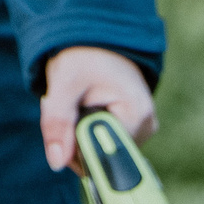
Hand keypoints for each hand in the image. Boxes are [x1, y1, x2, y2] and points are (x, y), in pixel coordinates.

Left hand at [39, 45, 155, 171]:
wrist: (97, 40)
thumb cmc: (84, 55)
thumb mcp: (64, 84)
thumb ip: (58, 123)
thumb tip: (57, 163)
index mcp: (137, 115)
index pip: (102, 154)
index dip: (75, 145)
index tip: (67, 115)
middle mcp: (146, 127)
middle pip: (101, 156)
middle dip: (75, 138)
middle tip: (69, 105)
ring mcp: (142, 131)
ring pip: (99, 152)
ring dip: (78, 134)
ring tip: (76, 103)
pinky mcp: (133, 132)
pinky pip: (102, 145)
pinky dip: (85, 132)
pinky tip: (84, 109)